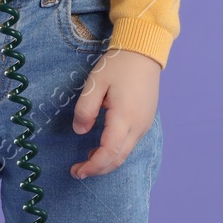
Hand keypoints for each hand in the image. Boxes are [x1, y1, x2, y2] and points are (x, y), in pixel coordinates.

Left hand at [70, 48, 159, 178]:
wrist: (144, 51)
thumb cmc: (118, 65)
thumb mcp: (95, 84)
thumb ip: (85, 109)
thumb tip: (80, 131)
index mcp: (125, 117)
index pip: (109, 153)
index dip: (92, 166)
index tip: (76, 170)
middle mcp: (139, 125)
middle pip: (118, 159)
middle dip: (98, 169)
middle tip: (78, 171)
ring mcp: (145, 123)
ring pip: (126, 153)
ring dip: (107, 161)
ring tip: (88, 158)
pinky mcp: (146, 119)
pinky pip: (131, 143)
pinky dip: (116, 151)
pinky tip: (103, 145)